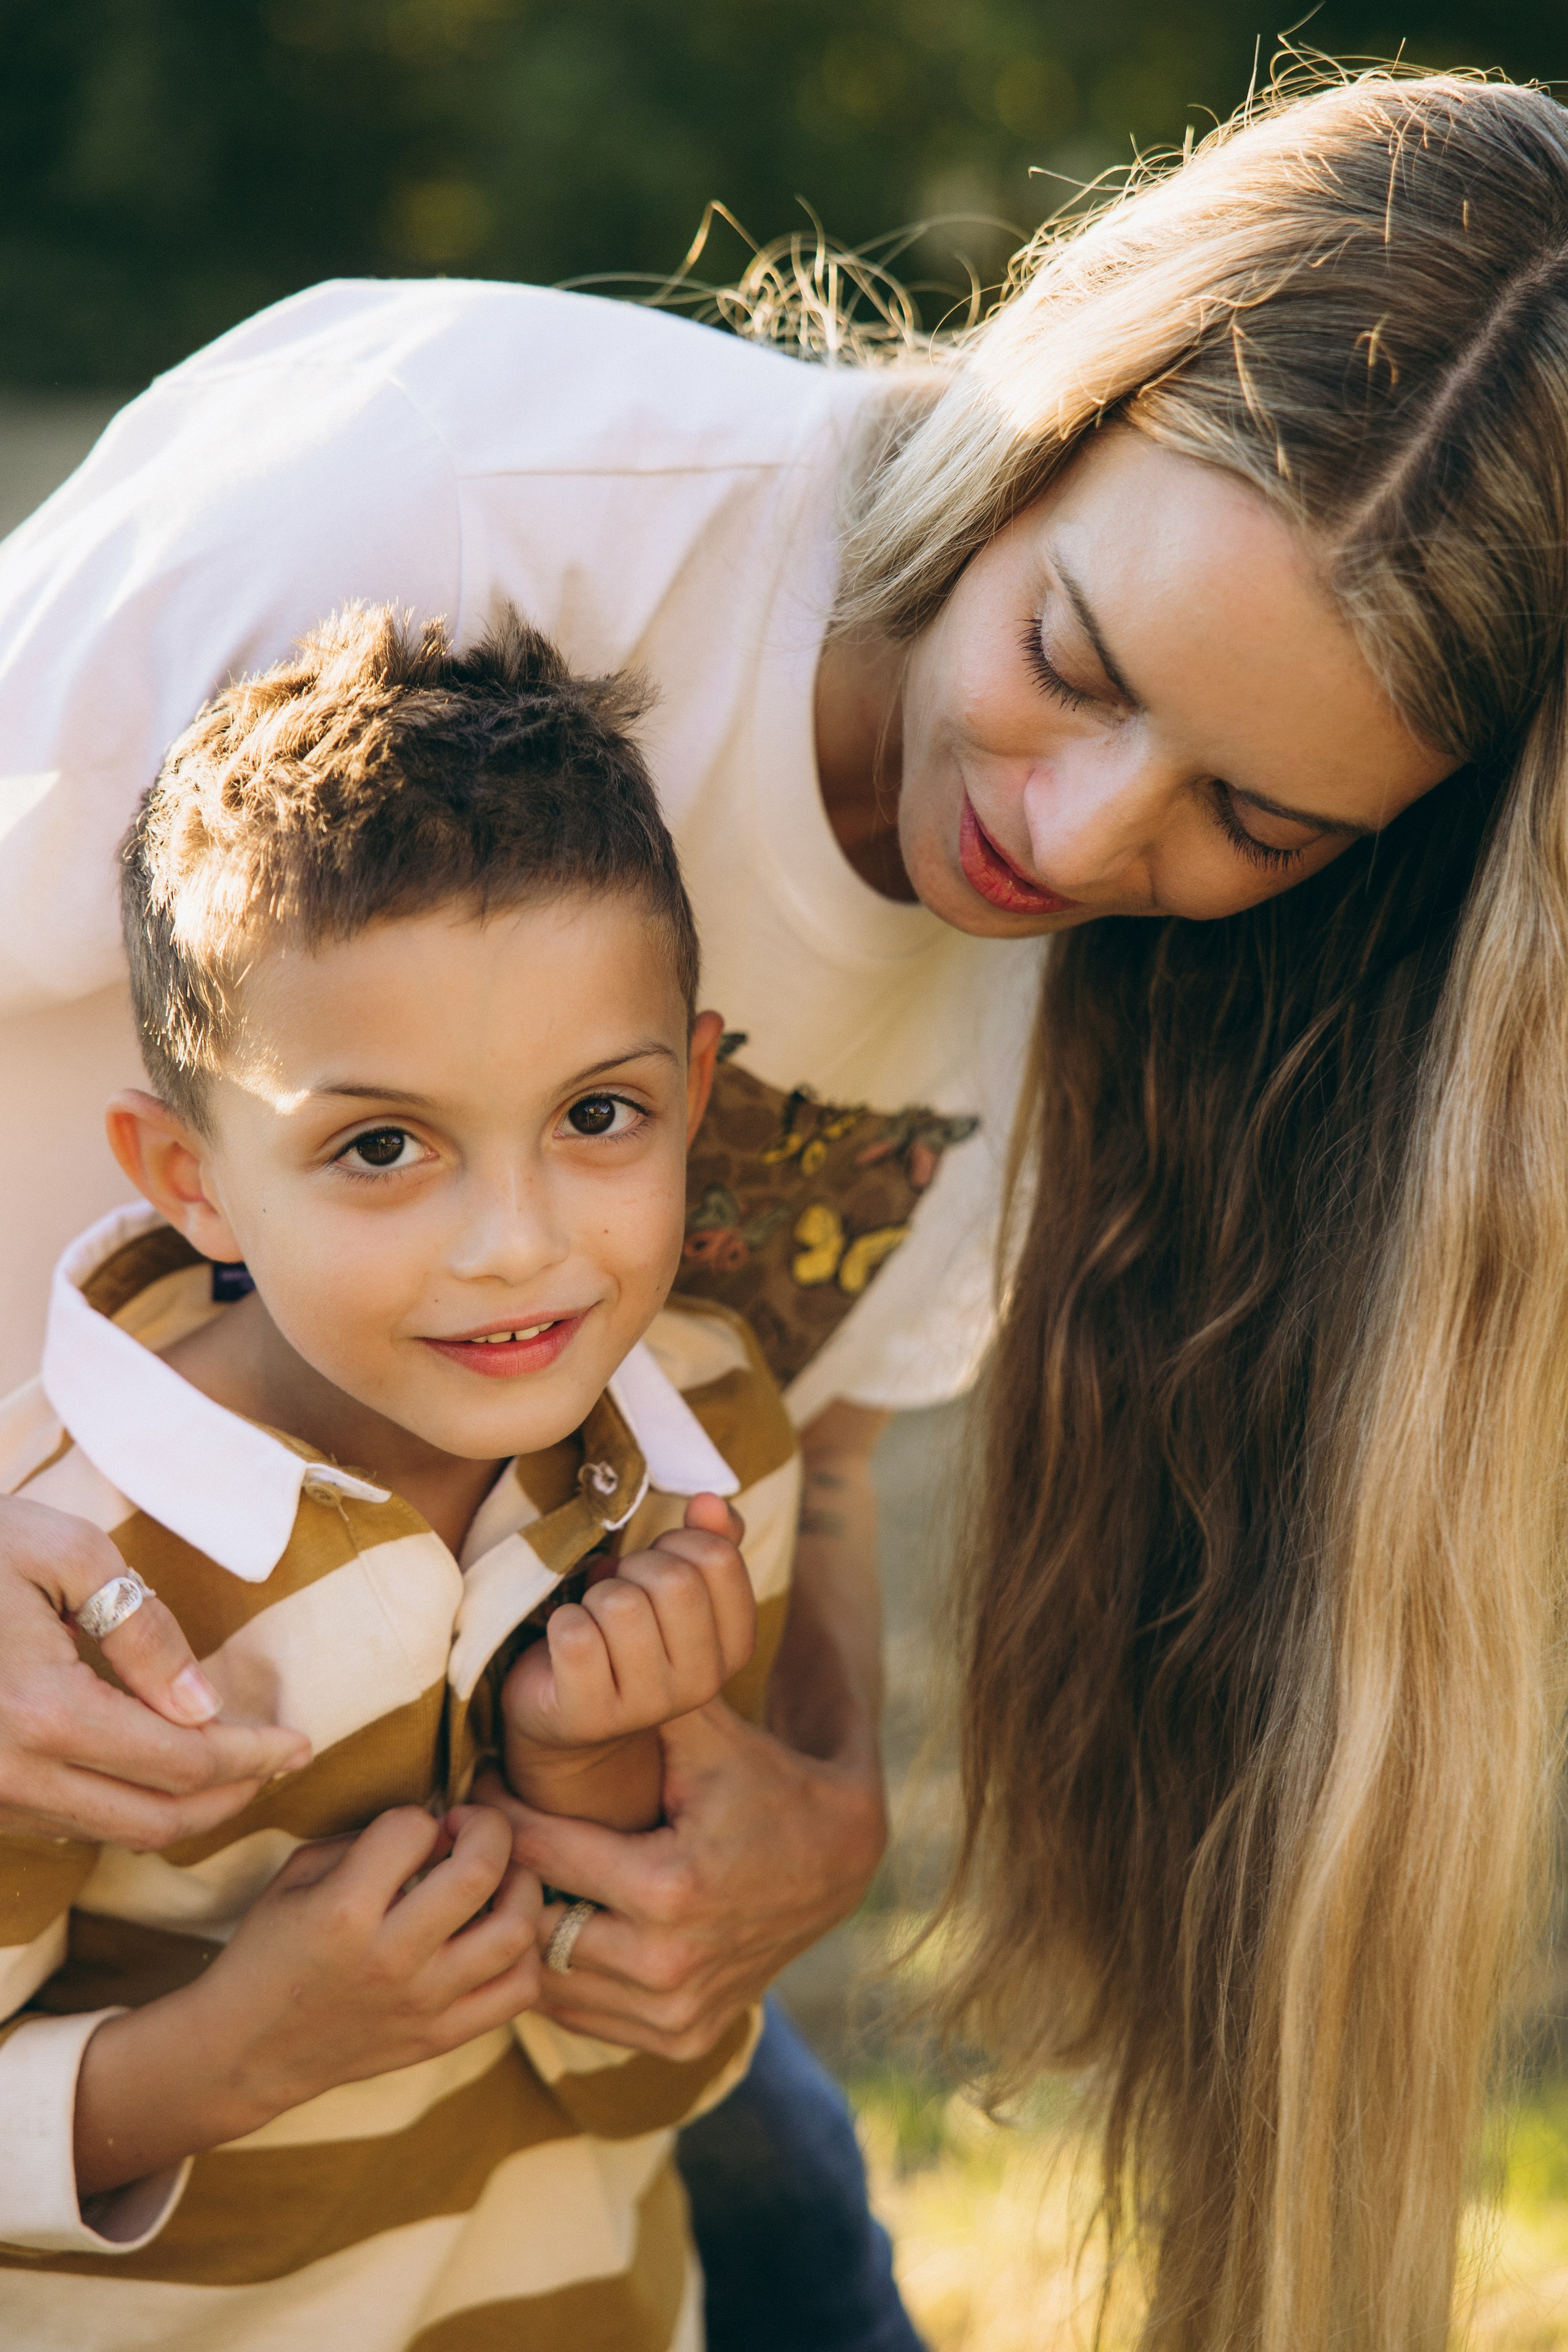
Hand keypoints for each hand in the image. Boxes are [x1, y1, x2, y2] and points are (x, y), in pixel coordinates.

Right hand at [0, 1492, 311, 1849]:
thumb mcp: (65, 1554)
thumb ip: (143, 1632)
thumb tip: (203, 1707)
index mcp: (43, 1715)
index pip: (182, 1764)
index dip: (252, 1758)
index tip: (302, 1744)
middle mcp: (10, 1776)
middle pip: (152, 1822)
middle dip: (226, 1799)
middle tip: (276, 1764)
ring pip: (106, 1832)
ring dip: (176, 1808)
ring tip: (229, 1766)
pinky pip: (61, 1819)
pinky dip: (121, 1804)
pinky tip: (153, 1766)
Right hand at [75, 1803, 542, 2195]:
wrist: (245, 2051)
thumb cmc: (269, 1951)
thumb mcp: (296, 1876)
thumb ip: (365, 1841)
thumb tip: (436, 1824)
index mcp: (344, 1911)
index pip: (414, 1828)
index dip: (420, 1816)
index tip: (414, 1830)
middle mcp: (390, 1957)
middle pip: (481, 1871)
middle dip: (490, 1827)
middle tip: (473, 1828)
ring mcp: (421, 2002)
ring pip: (516, 1931)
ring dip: (520, 1887)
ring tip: (500, 1877)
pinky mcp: (439, 2037)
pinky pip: (518, 1992)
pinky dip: (524, 1954)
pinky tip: (500, 1932)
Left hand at [473, 1697, 886, 2060]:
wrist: (838, 1858)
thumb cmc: (760, 1781)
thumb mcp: (705, 1733)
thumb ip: (635, 1696)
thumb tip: (563, 1641)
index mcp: (669, 1890)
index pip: (542, 1854)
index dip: (502, 1815)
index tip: (479, 1788)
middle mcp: (668, 1966)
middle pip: (533, 1923)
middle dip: (503, 1877)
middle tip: (480, 1838)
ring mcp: (675, 2013)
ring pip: (549, 1981)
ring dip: (525, 1930)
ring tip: (511, 1878)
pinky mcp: (681, 2039)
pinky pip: (583, 2014)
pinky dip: (563, 1974)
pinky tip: (559, 1921)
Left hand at [501, 1494, 754, 1749]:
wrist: (568, 1708)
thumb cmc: (626, 1632)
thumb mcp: (674, 1587)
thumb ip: (707, 1540)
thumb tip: (709, 1501)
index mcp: (734, 1646)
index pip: (718, 1557)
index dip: (677, 1542)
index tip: (658, 1564)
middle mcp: (702, 1683)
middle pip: (673, 1580)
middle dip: (633, 1568)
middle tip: (619, 1591)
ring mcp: (647, 1706)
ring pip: (620, 1605)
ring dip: (595, 1597)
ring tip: (595, 1620)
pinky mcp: (589, 1715)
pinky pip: (575, 1635)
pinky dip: (563, 1622)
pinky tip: (567, 1642)